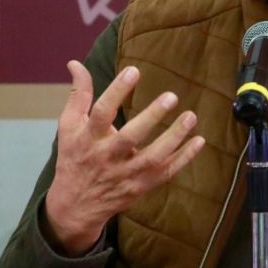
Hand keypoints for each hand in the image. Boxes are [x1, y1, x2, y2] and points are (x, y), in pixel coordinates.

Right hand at [44, 60, 205, 254]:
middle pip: (130, 137)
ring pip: (152, 158)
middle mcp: (106, 157)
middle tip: (171, 96)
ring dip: (174, 138)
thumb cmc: (74, 156)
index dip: (116, 91)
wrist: (75, 205)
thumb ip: (78, 94)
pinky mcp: (140, 186)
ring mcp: (125, 174)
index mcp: (87, 138)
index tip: (134, 70)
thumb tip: (75, 62)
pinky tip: (199, 141)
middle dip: (151, 117)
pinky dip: (184, 159)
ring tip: (191, 116)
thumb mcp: (69, 126)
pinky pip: (166, 173)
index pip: (101, 112)